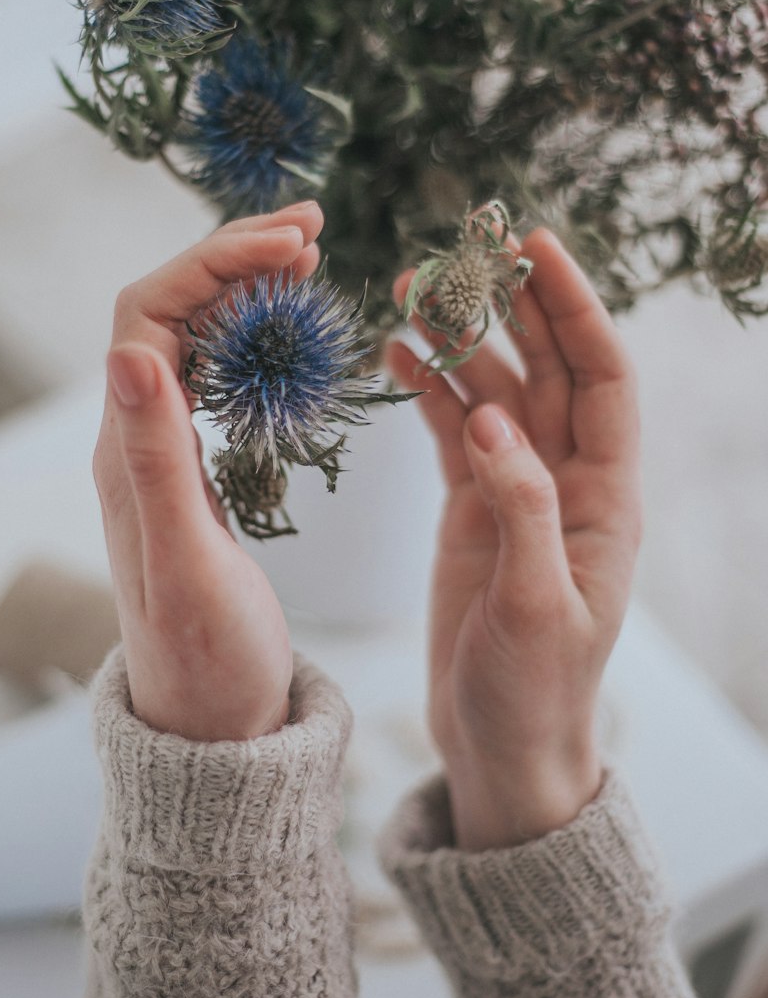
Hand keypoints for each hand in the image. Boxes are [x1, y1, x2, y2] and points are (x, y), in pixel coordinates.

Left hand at [94, 201, 322, 742]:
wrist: (212, 725)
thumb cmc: (208, 659)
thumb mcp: (188, 562)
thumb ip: (159, 461)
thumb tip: (130, 352)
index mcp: (126, 451)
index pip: (147, 313)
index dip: (212, 262)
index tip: (292, 243)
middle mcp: (134, 440)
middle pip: (168, 310)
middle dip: (233, 259)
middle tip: (313, 233)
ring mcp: (163, 455)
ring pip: (193, 338)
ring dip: (244, 289)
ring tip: (311, 261)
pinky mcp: (195, 473)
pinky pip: (216, 377)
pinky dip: (255, 337)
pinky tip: (295, 330)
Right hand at [388, 229, 641, 849]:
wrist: (502, 749)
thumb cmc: (536, 692)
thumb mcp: (535, 609)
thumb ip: (520, 510)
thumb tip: (490, 417)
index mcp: (604, 498)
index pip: (603, 378)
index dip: (575, 309)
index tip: (536, 249)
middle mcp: (566, 480)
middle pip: (546, 368)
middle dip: (509, 305)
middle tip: (461, 248)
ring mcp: (514, 490)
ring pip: (490, 389)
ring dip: (455, 338)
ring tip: (406, 288)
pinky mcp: (470, 509)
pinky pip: (449, 429)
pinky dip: (424, 387)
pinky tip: (393, 352)